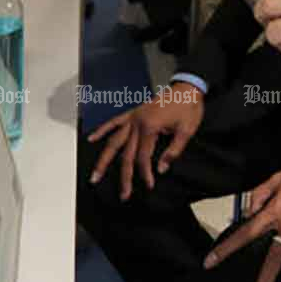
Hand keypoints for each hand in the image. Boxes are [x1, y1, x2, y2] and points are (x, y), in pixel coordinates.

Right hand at [85, 82, 203, 199]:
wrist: (187, 86)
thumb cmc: (189, 107)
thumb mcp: (187, 130)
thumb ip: (173, 151)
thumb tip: (161, 169)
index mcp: (150, 128)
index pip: (143, 157)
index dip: (145, 173)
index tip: (149, 185)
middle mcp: (137, 123)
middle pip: (126, 154)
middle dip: (125, 176)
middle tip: (123, 195)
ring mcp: (133, 117)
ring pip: (114, 141)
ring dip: (104, 160)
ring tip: (95, 175)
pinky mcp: (133, 112)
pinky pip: (114, 122)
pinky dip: (102, 130)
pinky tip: (91, 138)